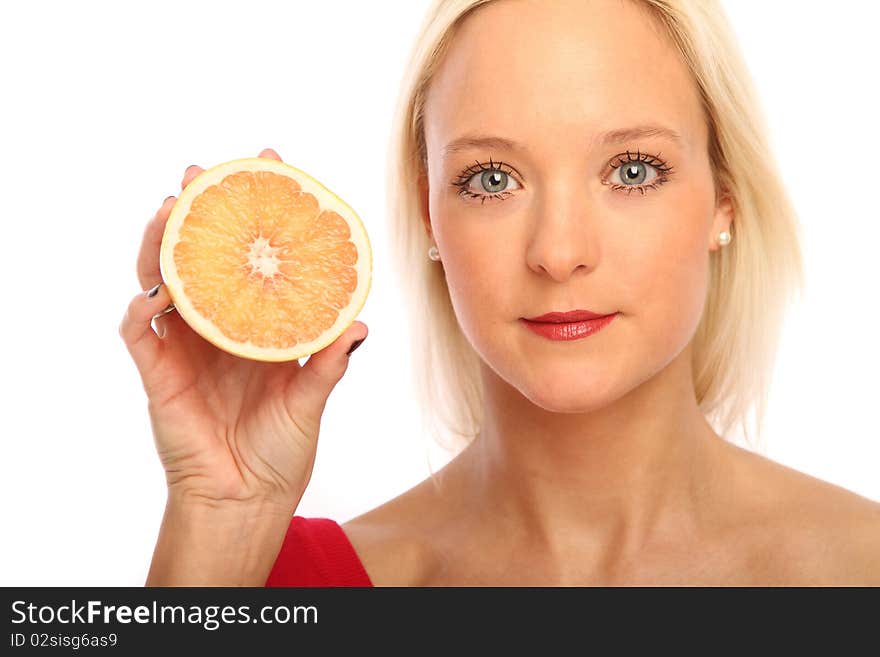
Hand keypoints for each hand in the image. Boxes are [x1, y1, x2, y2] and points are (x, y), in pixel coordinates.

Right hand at [119, 148, 367, 509]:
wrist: (247, 499)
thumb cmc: (280, 449)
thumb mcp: (311, 399)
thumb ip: (329, 363)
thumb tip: (359, 325)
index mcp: (252, 326)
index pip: (249, 258)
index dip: (254, 214)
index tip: (267, 167)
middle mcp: (216, 328)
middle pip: (197, 256)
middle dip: (195, 211)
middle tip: (200, 172)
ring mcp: (183, 347)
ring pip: (159, 280)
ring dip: (159, 244)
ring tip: (168, 210)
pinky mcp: (157, 374)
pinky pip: (138, 333)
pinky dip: (140, 310)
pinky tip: (153, 292)